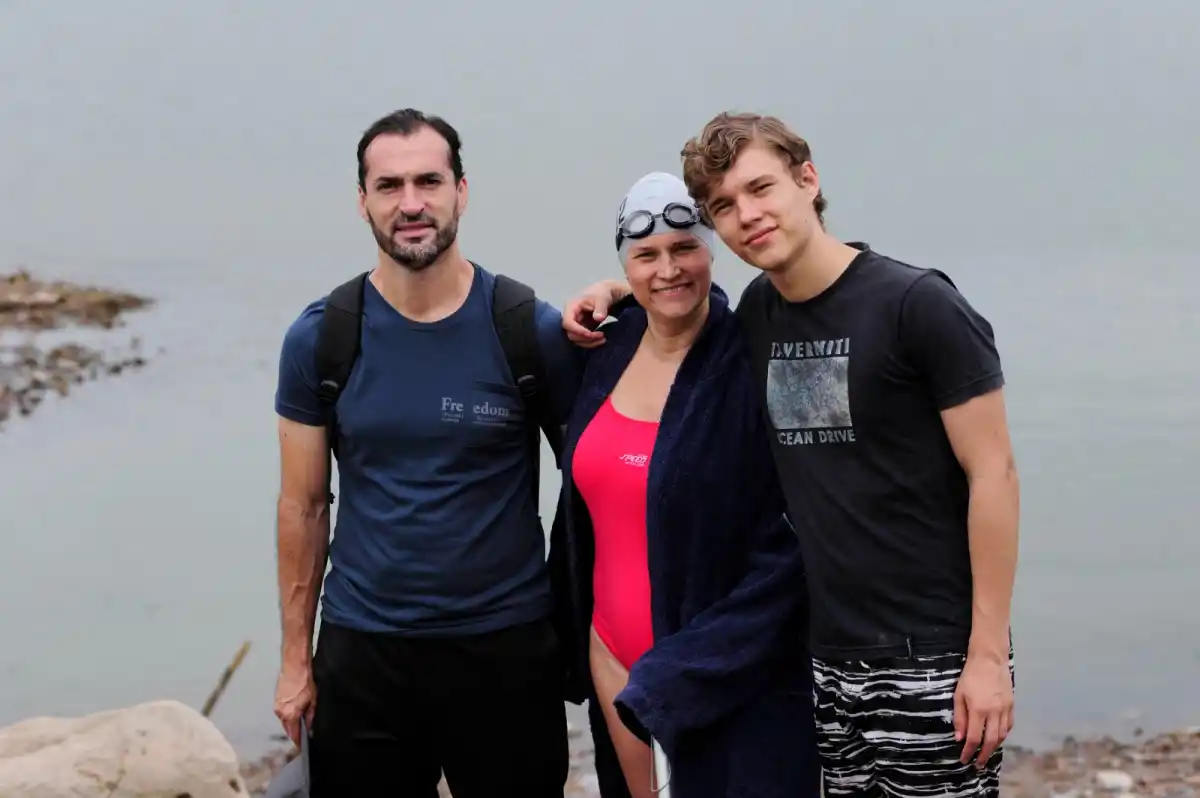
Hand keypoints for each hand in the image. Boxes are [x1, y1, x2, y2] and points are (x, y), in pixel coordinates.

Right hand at [274, 663, 315, 747]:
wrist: (295, 663)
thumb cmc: (305, 679)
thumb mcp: (314, 700)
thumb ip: (311, 717)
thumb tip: (311, 728)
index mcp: (290, 714)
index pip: (294, 735)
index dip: (299, 742)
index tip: (303, 746)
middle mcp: (280, 712)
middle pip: (288, 729)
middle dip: (296, 732)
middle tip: (306, 733)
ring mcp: (277, 705)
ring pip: (285, 720)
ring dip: (292, 721)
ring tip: (303, 717)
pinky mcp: (276, 698)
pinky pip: (283, 711)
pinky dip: (289, 713)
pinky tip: (297, 707)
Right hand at [562, 279, 632, 347]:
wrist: (606, 293)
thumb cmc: (601, 293)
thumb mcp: (602, 298)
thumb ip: (600, 308)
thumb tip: (598, 318)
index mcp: (571, 307)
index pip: (568, 323)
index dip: (578, 331)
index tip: (591, 334)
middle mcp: (570, 316)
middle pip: (571, 334)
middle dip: (586, 338)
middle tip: (602, 336)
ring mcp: (575, 324)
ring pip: (576, 339)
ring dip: (589, 342)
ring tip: (603, 339)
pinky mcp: (581, 329)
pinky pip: (582, 339)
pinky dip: (591, 342)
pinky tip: (602, 339)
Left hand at [953, 650, 1012, 768]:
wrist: (989, 660)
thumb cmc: (970, 676)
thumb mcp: (958, 695)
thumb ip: (959, 717)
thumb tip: (959, 737)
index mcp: (978, 710)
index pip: (973, 737)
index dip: (968, 751)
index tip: (964, 759)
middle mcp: (994, 713)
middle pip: (990, 741)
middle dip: (983, 755)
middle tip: (978, 764)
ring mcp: (1005, 710)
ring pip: (1001, 735)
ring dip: (994, 747)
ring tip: (986, 753)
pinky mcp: (1012, 705)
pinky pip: (1009, 726)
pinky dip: (1003, 735)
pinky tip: (997, 738)